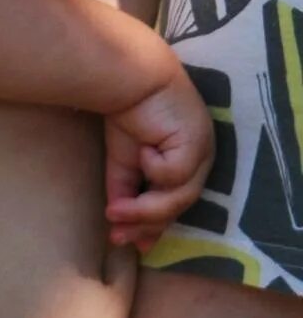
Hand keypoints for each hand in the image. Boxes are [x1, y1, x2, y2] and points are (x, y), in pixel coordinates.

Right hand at [103, 65, 212, 251]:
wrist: (130, 73)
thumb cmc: (126, 108)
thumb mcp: (121, 157)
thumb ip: (123, 186)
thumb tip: (116, 221)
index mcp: (184, 162)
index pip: (173, 201)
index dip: (154, 224)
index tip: (132, 244)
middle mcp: (199, 161)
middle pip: (177, 205)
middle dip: (147, 223)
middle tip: (119, 236)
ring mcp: (202, 153)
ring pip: (179, 197)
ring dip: (145, 210)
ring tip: (115, 213)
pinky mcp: (198, 144)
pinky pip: (176, 174)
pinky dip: (156, 168)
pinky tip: (142, 152)